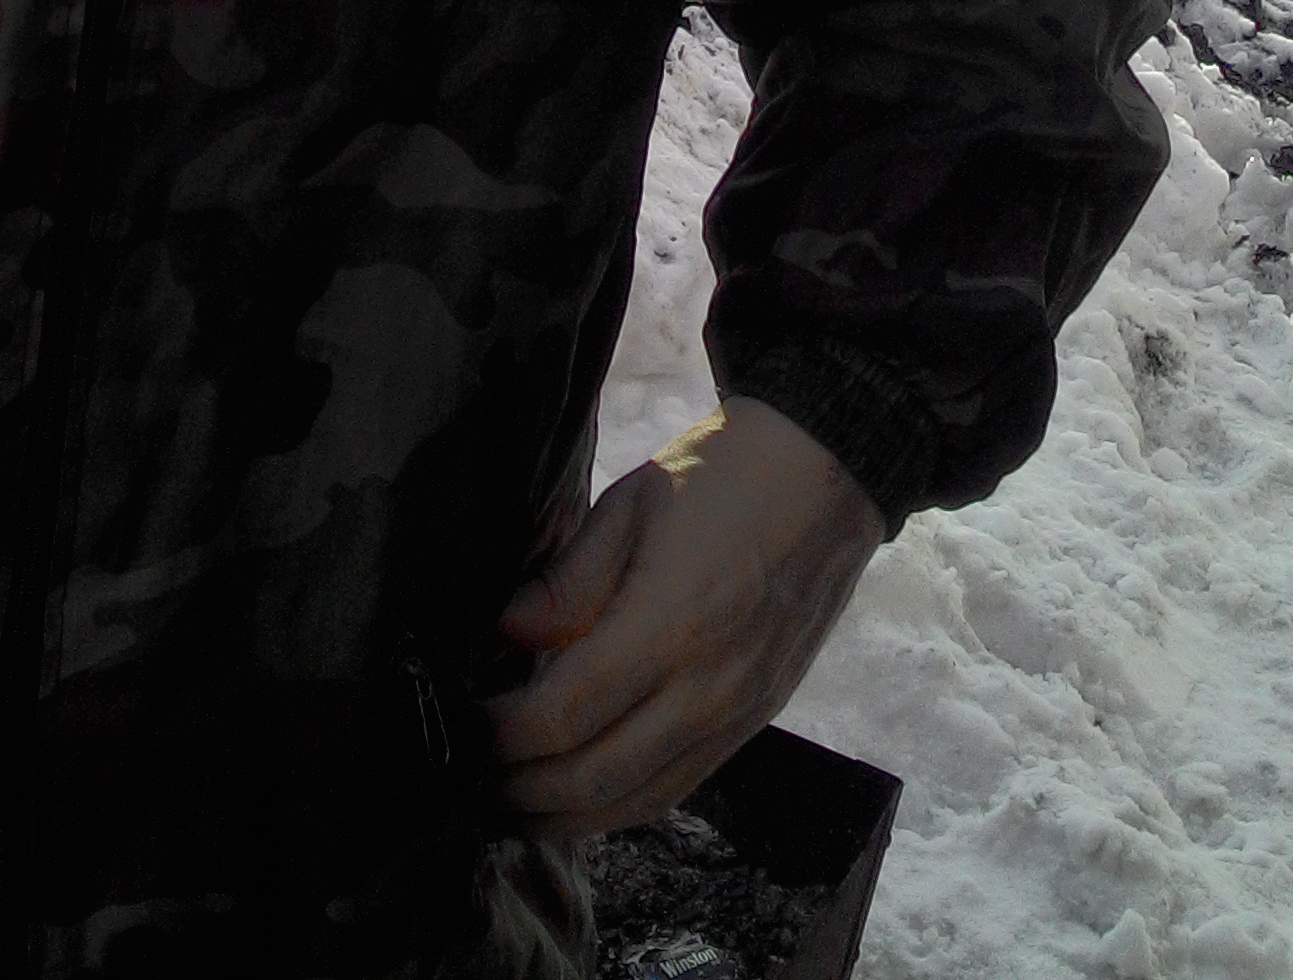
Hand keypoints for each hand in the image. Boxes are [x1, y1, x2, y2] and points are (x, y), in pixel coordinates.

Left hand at [481, 398, 887, 839]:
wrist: (830, 474)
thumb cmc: (724, 475)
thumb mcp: (631, 503)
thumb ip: (567, 581)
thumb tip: (507, 635)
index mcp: (669, 628)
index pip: (561, 717)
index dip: (500, 734)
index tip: (462, 723)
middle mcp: (707, 690)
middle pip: (593, 780)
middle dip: (520, 793)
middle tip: (470, 782)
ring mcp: (738, 715)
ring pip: (638, 802)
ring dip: (566, 819)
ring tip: (512, 808)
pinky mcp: (756, 720)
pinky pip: (679, 786)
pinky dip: (621, 805)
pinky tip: (580, 794)